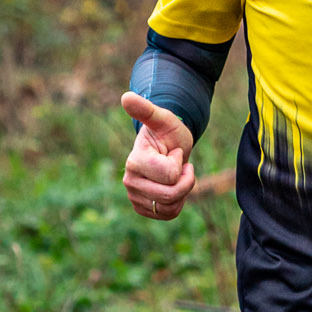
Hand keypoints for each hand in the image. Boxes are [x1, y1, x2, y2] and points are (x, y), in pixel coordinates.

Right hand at [120, 92, 196, 219]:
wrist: (168, 147)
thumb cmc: (167, 131)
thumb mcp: (163, 119)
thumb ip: (147, 110)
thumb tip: (126, 97)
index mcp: (134, 161)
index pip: (170, 175)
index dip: (179, 163)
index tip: (173, 152)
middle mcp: (130, 181)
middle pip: (170, 195)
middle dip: (185, 180)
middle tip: (180, 165)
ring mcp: (134, 197)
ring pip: (170, 207)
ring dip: (182, 192)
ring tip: (176, 175)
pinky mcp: (142, 208)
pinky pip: (168, 214)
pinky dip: (177, 203)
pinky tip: (172, 187)